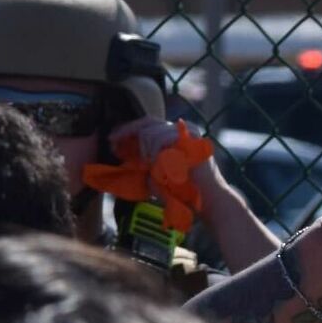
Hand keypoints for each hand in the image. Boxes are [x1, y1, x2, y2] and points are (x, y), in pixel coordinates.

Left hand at [107, 116, 241, 213]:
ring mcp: (188, 132)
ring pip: (152, 131)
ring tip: (150, 163)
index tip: (113, 139)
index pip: (148, 123)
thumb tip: (124, 150)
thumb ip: (146, 158)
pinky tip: (156, 161)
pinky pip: (163, 138)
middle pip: (148, 122)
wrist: (208, 201)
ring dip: (145, 149)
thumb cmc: (185, 190)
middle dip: (127, 132)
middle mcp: (184, 129)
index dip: (128, 129)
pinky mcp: (191, 139)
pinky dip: (155, 151)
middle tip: (114, 144)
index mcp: (177, 134)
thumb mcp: (159, 170)